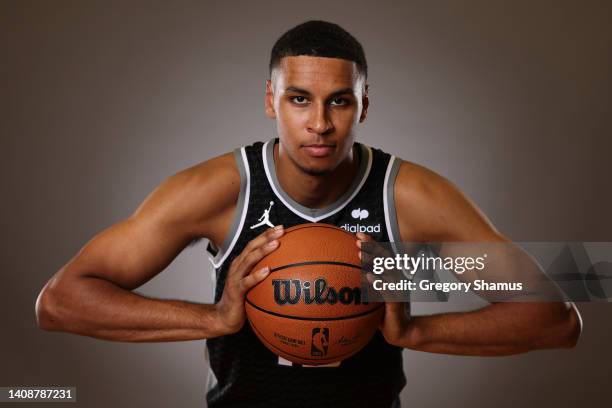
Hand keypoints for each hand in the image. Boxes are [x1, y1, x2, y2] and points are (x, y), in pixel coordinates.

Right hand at [215, 225, 283, 334]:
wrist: (225, 317)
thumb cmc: (242, 300)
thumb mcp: (254, 284)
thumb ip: (265, 274)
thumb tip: (289, 271)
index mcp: (242, 263)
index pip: (254, 244)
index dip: (266, 235)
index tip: (281, 228)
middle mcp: (238, 267)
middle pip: (252, 247)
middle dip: (266, 237)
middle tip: (281, 230)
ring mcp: (235, 278)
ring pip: (249, 260)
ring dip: (262, 251)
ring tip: (276, 244)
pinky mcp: (235, 291)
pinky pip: (247, 282)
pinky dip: (256, 275)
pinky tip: (267, 271)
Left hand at [356, 232, 410, 346]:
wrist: (401, 331)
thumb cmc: (385, 313)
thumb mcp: (372, 296)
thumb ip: (362, 285)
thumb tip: (342, 275)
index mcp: (389, 276)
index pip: (380, 256)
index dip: (371, 244)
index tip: (358, 235)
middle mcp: (395, 279)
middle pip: (384, 259)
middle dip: (371, 247)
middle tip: (358, 239)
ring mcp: (397, 289)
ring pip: (386, 271)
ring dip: (373, 262)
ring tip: (360, 254)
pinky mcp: (396, 302)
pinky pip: (387, 291)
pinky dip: (377, 282)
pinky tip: (368, 277)